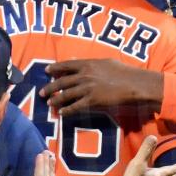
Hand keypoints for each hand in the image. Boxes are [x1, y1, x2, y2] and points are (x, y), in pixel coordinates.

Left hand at [41, 59, 163, 115]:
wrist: (134, 84)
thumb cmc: (125, 72)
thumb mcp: (107, 62)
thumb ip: (93, 63)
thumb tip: (85, 63)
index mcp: (88, 64)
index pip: (66, 65)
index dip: (55, 68)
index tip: (47, 71)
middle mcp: (84, 75)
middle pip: (62, 81)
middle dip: (50, 87)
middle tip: (42, 92)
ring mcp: (87, 88)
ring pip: (65, 95)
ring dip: (56, 99)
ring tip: (49, 103)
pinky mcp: (92, 101)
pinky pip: (75, 106)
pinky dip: (67, 110)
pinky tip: (62, 113)